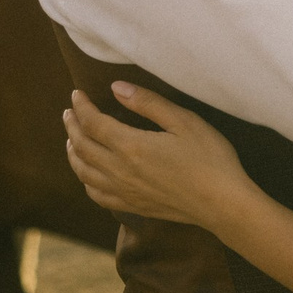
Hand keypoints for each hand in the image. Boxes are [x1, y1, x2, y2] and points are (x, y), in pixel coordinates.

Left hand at [64, 84, 256, 231]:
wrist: (222, 202)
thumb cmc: (210, 158)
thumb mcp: (184, 121)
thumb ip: (148, 103)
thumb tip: (116, 87)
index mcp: (131, 146)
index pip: (93, 123)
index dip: (81, 107)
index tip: (76, 93)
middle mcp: (120, 170)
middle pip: (83, 146)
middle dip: (72, 126)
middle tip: (69, 112)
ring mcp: (124, 191)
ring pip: (84, 171)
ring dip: (73, 153)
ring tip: (72, 140)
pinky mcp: (133, 204)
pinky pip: (97, 194)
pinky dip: (85, 180)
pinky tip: (88, 173)